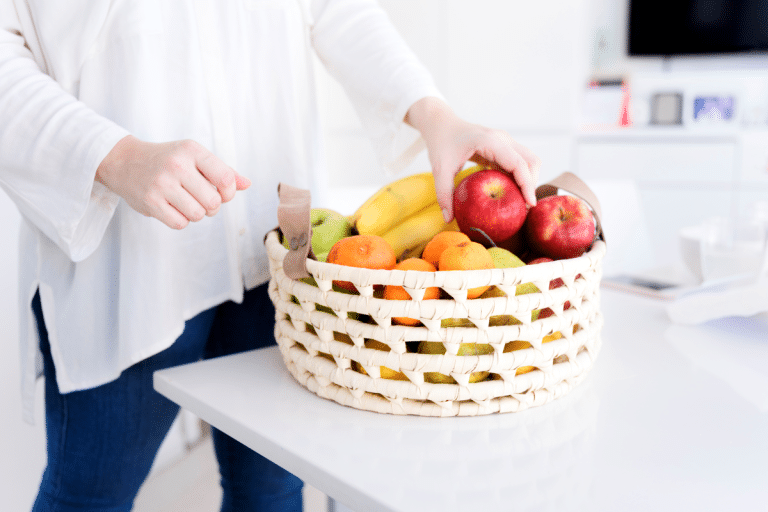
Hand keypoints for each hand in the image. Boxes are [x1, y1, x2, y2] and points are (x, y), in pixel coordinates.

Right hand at [96, 136, 250, 228]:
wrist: (124, 161)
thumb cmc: (167, 160)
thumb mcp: (195, 157)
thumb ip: (223, 171)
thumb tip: (247, 184)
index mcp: (192, 151)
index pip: (226, 179)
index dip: (229, 192)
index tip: (221, 192)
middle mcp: (177, 165)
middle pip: (213, 202)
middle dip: (212, 206)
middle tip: (201, 199)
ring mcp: (162, 184)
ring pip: (198, 215)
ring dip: (197, 214)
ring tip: (187, 202)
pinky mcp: (150, 202)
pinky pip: (180, 223)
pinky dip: (181, 220)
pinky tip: (173, 208)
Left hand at [405, 97, 540, 221]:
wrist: (441, 124)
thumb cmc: (441, 143)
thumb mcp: (440, 169)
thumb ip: (444, 193)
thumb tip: (449, 219)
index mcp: (490, 141)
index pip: (518, 164)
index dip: (527, 185)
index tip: (529, 204)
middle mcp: (502, 139)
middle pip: (531, 161)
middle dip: (531, 184)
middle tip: (523, 207)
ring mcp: (505, 141)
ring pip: (529, 160)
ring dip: (528, 180)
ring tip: (518, 201)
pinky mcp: (504, 146)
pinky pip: (519, 161)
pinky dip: (520, 177)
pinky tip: (510, 192)